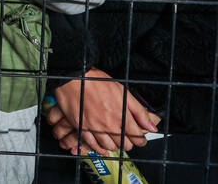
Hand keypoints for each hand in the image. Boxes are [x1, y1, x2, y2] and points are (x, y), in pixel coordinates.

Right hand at [46, 69, 160, 154]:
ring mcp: (95, 127)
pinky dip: (100, 149)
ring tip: (115, 140)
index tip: (141, 138)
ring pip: (110, 146)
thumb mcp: (122, 91)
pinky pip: (93, 145)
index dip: (141, 140)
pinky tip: (103, 148)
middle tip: (127, 137)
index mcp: (121, 116)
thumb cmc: (96, 81)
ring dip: (115, 145)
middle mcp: (109, 124)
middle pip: (125, 144)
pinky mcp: (82, 128)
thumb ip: (139, 111)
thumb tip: (152, 126)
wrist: (73, 78)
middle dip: (129, 142)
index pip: (137, 137)